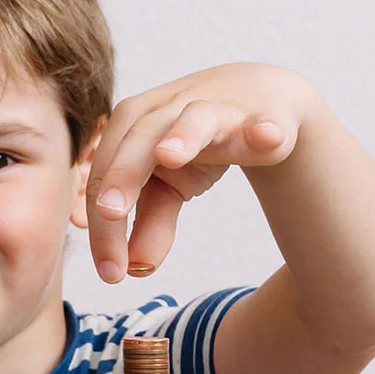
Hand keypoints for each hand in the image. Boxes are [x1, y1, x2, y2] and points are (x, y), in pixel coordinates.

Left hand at [85, 62, 317, 282]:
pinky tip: (269, 137)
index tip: (111, 272)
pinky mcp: (261, 117)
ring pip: (193, 120)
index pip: (106, 178)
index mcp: (132, 129)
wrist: (257, 100)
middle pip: (136, 142)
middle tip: (109, 213)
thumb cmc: (199, 145)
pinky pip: (263, 123)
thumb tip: (134, 269)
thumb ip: (150, 225)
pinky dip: (265, 130)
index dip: (105, 227)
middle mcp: (167, 111)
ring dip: (182, 136)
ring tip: (169, 156)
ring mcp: (216, 110)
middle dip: (122, 177)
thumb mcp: (171, 188)